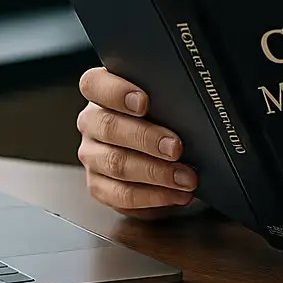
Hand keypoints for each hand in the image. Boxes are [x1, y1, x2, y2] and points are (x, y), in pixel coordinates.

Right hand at [75, 67, 198, 218]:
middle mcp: (91, 122)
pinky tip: (176, 194)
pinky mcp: (99, 185)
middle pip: (109, 127)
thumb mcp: (162, 98)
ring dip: (155, 173)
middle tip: (176, 147)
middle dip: (146, 138)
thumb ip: (166, 93)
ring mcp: (92, 155)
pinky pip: (121, 195)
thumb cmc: (162, 115)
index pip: (95, 85)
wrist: (158, 146)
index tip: (143, 102)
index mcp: (101, 92)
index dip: (116, 92)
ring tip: (186, 177)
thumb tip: (191, 102)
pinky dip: (153, 197)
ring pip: (116, 164)